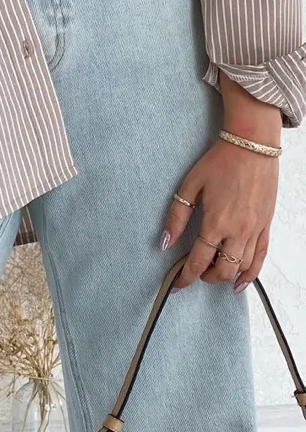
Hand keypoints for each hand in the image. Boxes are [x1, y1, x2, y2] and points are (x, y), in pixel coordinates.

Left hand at [161, 119, 279, 292]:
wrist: (252, 145)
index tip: (177, 285)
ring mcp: (255, 230)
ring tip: (213, 272)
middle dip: (205, 277)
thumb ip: (177, 216)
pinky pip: (261, 257)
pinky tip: (241, 281)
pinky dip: (251, 274)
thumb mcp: (191, 185)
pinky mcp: (266, 225)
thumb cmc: (220, 162)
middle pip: (222, 270)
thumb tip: (165, 242)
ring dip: (225, 276)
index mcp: (216, 222)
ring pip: (242, 268)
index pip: (198, 260)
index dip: (186, 277)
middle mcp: (238, 231)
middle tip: (195, 272)